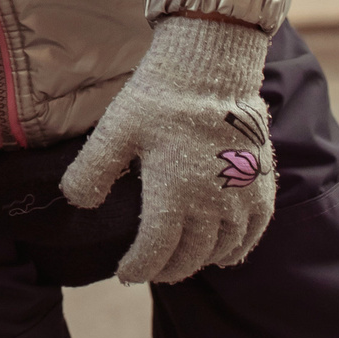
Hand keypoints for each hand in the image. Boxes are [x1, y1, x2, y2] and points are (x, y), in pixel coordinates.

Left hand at [58, 14, 276, 283]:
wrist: (211, 64)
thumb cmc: (160, 96)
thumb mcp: (115, 130)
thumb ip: (91, 170)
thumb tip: (78, 203)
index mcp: (173, 194)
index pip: (155, 251)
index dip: (138, 268)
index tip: (124, 273)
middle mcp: (212, 203)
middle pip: (189, 255)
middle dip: (166, 268)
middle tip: (150, 270)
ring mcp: (241, 196)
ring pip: (221, 248)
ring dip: (199, 261)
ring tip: (180, 261)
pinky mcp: (260, 183)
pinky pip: (253, 232)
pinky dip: (237, 249)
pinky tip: (224, 255)